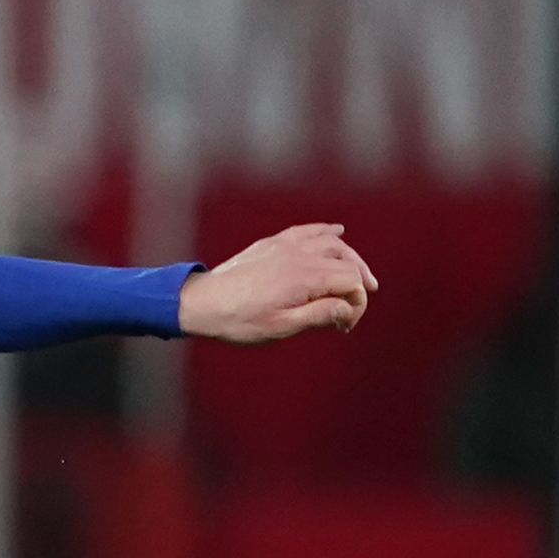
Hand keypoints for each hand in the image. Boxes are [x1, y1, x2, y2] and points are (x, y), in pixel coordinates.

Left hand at [177, 224, 376, 343]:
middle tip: (356, 306)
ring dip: (349, 258)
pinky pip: (308, 230)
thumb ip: (319, 315)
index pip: (351, 282)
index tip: (344, 326)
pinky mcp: (272, 243)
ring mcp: (286, 245)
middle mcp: (300, 255)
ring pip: (332, 243)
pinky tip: (338, 231)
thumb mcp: (281, 326)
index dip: (357, 304)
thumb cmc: (238, 320)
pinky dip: (326, 231)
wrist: (200, 303)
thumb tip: (347, 307)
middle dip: (357, 284)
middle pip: (347, 261)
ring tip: (358, 275)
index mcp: (306, 277)